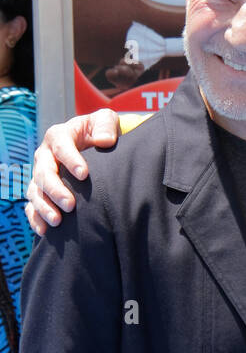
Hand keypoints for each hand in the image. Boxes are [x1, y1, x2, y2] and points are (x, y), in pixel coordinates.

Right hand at [25, 109, 120, 235]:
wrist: (94, 146)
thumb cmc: (100, 132)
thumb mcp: (106, 121)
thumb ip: (106, 125)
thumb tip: (105, 141)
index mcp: (59, 136)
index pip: (61, 146)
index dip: (70, 160)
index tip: (84, 174)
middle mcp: (45, 156)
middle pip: (44, 173)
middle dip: (56, 190)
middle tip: (71, 205)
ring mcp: (41, 175)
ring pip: (35, 191)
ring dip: (44, 207)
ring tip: (58, 222)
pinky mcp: (41, 192)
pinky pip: (32, 206)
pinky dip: (36, 218)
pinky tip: (45, 231)